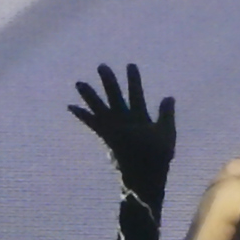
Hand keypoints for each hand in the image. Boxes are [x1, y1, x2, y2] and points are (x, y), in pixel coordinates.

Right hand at [67, 63, 175, 204]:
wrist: (147, 175)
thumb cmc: (159, 156)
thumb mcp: (167, 132)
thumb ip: (166, 114)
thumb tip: (169, 96)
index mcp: (140, 117)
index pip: (136, 93)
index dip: (133, 80)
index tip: (130, 64)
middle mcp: (125, 120)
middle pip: (115, 96)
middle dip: (109, 81)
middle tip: (102, 66)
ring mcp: (115, 128)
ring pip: (101, 107)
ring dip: (91, 95)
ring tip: (80, 83)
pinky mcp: (107, 136)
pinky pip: (92, 123)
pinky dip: (82, 115)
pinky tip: (70, 106)